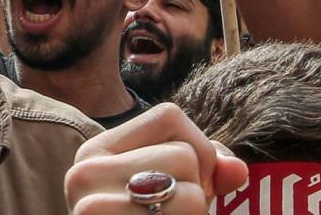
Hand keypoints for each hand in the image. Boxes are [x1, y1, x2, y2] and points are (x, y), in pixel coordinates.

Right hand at [65, 104, 248, 213]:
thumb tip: (237, 172)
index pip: (169, 116)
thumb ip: (202, 171)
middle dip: (198, 191)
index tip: (190, 183)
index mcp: (93, 153)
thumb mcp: (165, 194)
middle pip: (183, 155)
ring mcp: (91, 211)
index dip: (198, 147)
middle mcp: (83, 175)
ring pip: (190, 194)